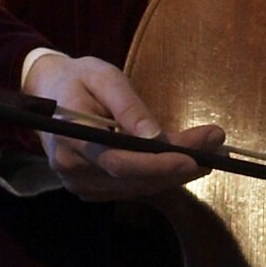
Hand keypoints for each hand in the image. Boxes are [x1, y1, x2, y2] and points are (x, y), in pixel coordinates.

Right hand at [22, 51, 221, 201]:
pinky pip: (132, 188)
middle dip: (179, 165)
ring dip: (176, 173)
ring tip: (212, 152)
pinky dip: (161, 176)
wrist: (47, 91)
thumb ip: (128, 106)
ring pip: (137, 187)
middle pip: (134, 179)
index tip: (195, 157)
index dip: (158, 165)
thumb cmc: (78, 78)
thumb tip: (156, 136)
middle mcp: (73, 171)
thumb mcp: (104, 77)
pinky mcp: (92, 189)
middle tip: (218, 147)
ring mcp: (81, 184)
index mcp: (71, 140)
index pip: (119, 162)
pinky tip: (186, 161)